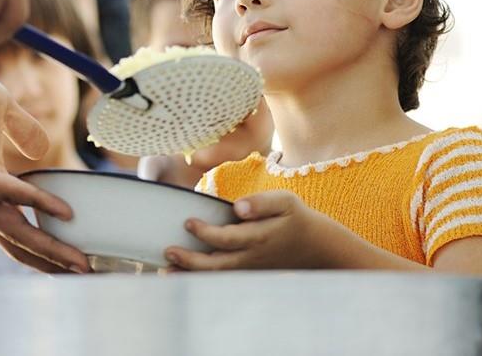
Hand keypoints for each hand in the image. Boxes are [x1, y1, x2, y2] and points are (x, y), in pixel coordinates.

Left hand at [0, 58, 89, 272]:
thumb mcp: (4, 113)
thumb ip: (24, 132)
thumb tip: (40, 149)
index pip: (18, 229)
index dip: (46, 247)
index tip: (75, 258)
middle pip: (19, 243)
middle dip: (53, 262)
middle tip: (85, 276)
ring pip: (16, 231)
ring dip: (49, 249)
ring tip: (78, 261)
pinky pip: (11, 194)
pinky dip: (38, 203)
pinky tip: (63, 213)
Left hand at [164, 190, 345, 270]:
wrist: (315, 247)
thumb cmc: (295, 218)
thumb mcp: (285, 201)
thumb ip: (261, 202)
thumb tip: (238, 207)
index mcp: (258, 237)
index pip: (228, 238)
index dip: (206, 233)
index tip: (188, 222)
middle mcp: (251, 258)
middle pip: (217, 264)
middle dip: (190, 261)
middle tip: (168, 252)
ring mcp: (249, 269)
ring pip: (217, 277)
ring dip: (190, 275)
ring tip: (165, 272)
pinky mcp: (247, 274)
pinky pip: (221, 280)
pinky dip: (200, 279)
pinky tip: (181, 276)